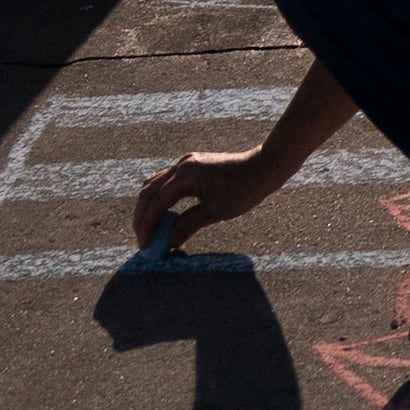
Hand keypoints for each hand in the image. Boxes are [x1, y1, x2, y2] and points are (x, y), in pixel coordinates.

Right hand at [130, 146, 289, 247]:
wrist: (266, 166)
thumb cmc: (245, 189)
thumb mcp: (216, 211)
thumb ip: (187, 225)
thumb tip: (167, 243)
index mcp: (186, 174)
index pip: (157, 203)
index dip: (148, 226)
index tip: (145, 246)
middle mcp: (181, 165)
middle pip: (148, 192)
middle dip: (143, 218)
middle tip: (143, 241)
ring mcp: (185, 163)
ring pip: (154, 186)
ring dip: (149, 208)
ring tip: (149, 231)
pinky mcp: (191, 166)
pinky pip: (166, 183)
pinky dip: (159, 199)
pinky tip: (162, 215)